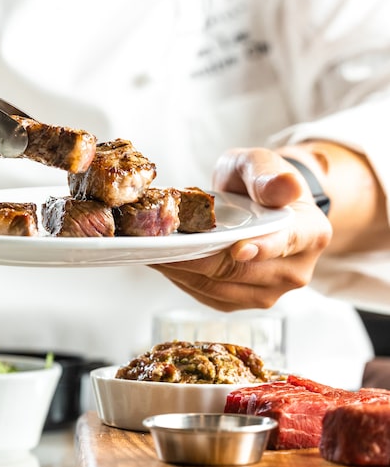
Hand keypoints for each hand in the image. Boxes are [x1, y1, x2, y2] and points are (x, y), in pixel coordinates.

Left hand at [151, 147, 331, 310]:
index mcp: (311, 233)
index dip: (262, 248)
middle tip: (163, 243)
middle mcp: (296, 270)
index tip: (237, 248)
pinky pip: (208, 296)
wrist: (256, 203)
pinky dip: (183, 279)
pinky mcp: (243, 302)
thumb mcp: (260, 164)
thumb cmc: (258, 181)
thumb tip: (284, 187)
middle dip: (199, 257)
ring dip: (183, 270)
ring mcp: (271, 291)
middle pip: (241, 269)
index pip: (286, 243)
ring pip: (219, 288)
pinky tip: (166, 261)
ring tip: (156, 250)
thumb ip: (268, 174)